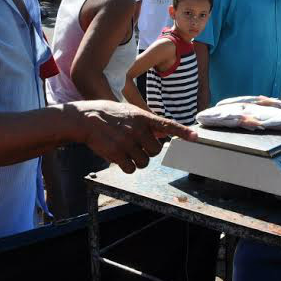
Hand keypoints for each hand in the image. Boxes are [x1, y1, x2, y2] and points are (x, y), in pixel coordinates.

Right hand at [66, 100, 196, 173]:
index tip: (195, 137)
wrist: (85, 119)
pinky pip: (131, 169)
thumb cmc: (109, 115)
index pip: (167, 125)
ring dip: (137, 161)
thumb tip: (163, 133)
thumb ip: (147, 122)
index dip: (182, 132)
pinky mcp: (116, 153)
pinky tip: (120, 158)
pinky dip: (127, 167)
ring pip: (144, 162)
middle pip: (156, 150)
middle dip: (149, 152)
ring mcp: (127, 142)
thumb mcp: (131, 112)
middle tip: (138, 147)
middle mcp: (137, 129)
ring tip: (127, 151)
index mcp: (143, 117)